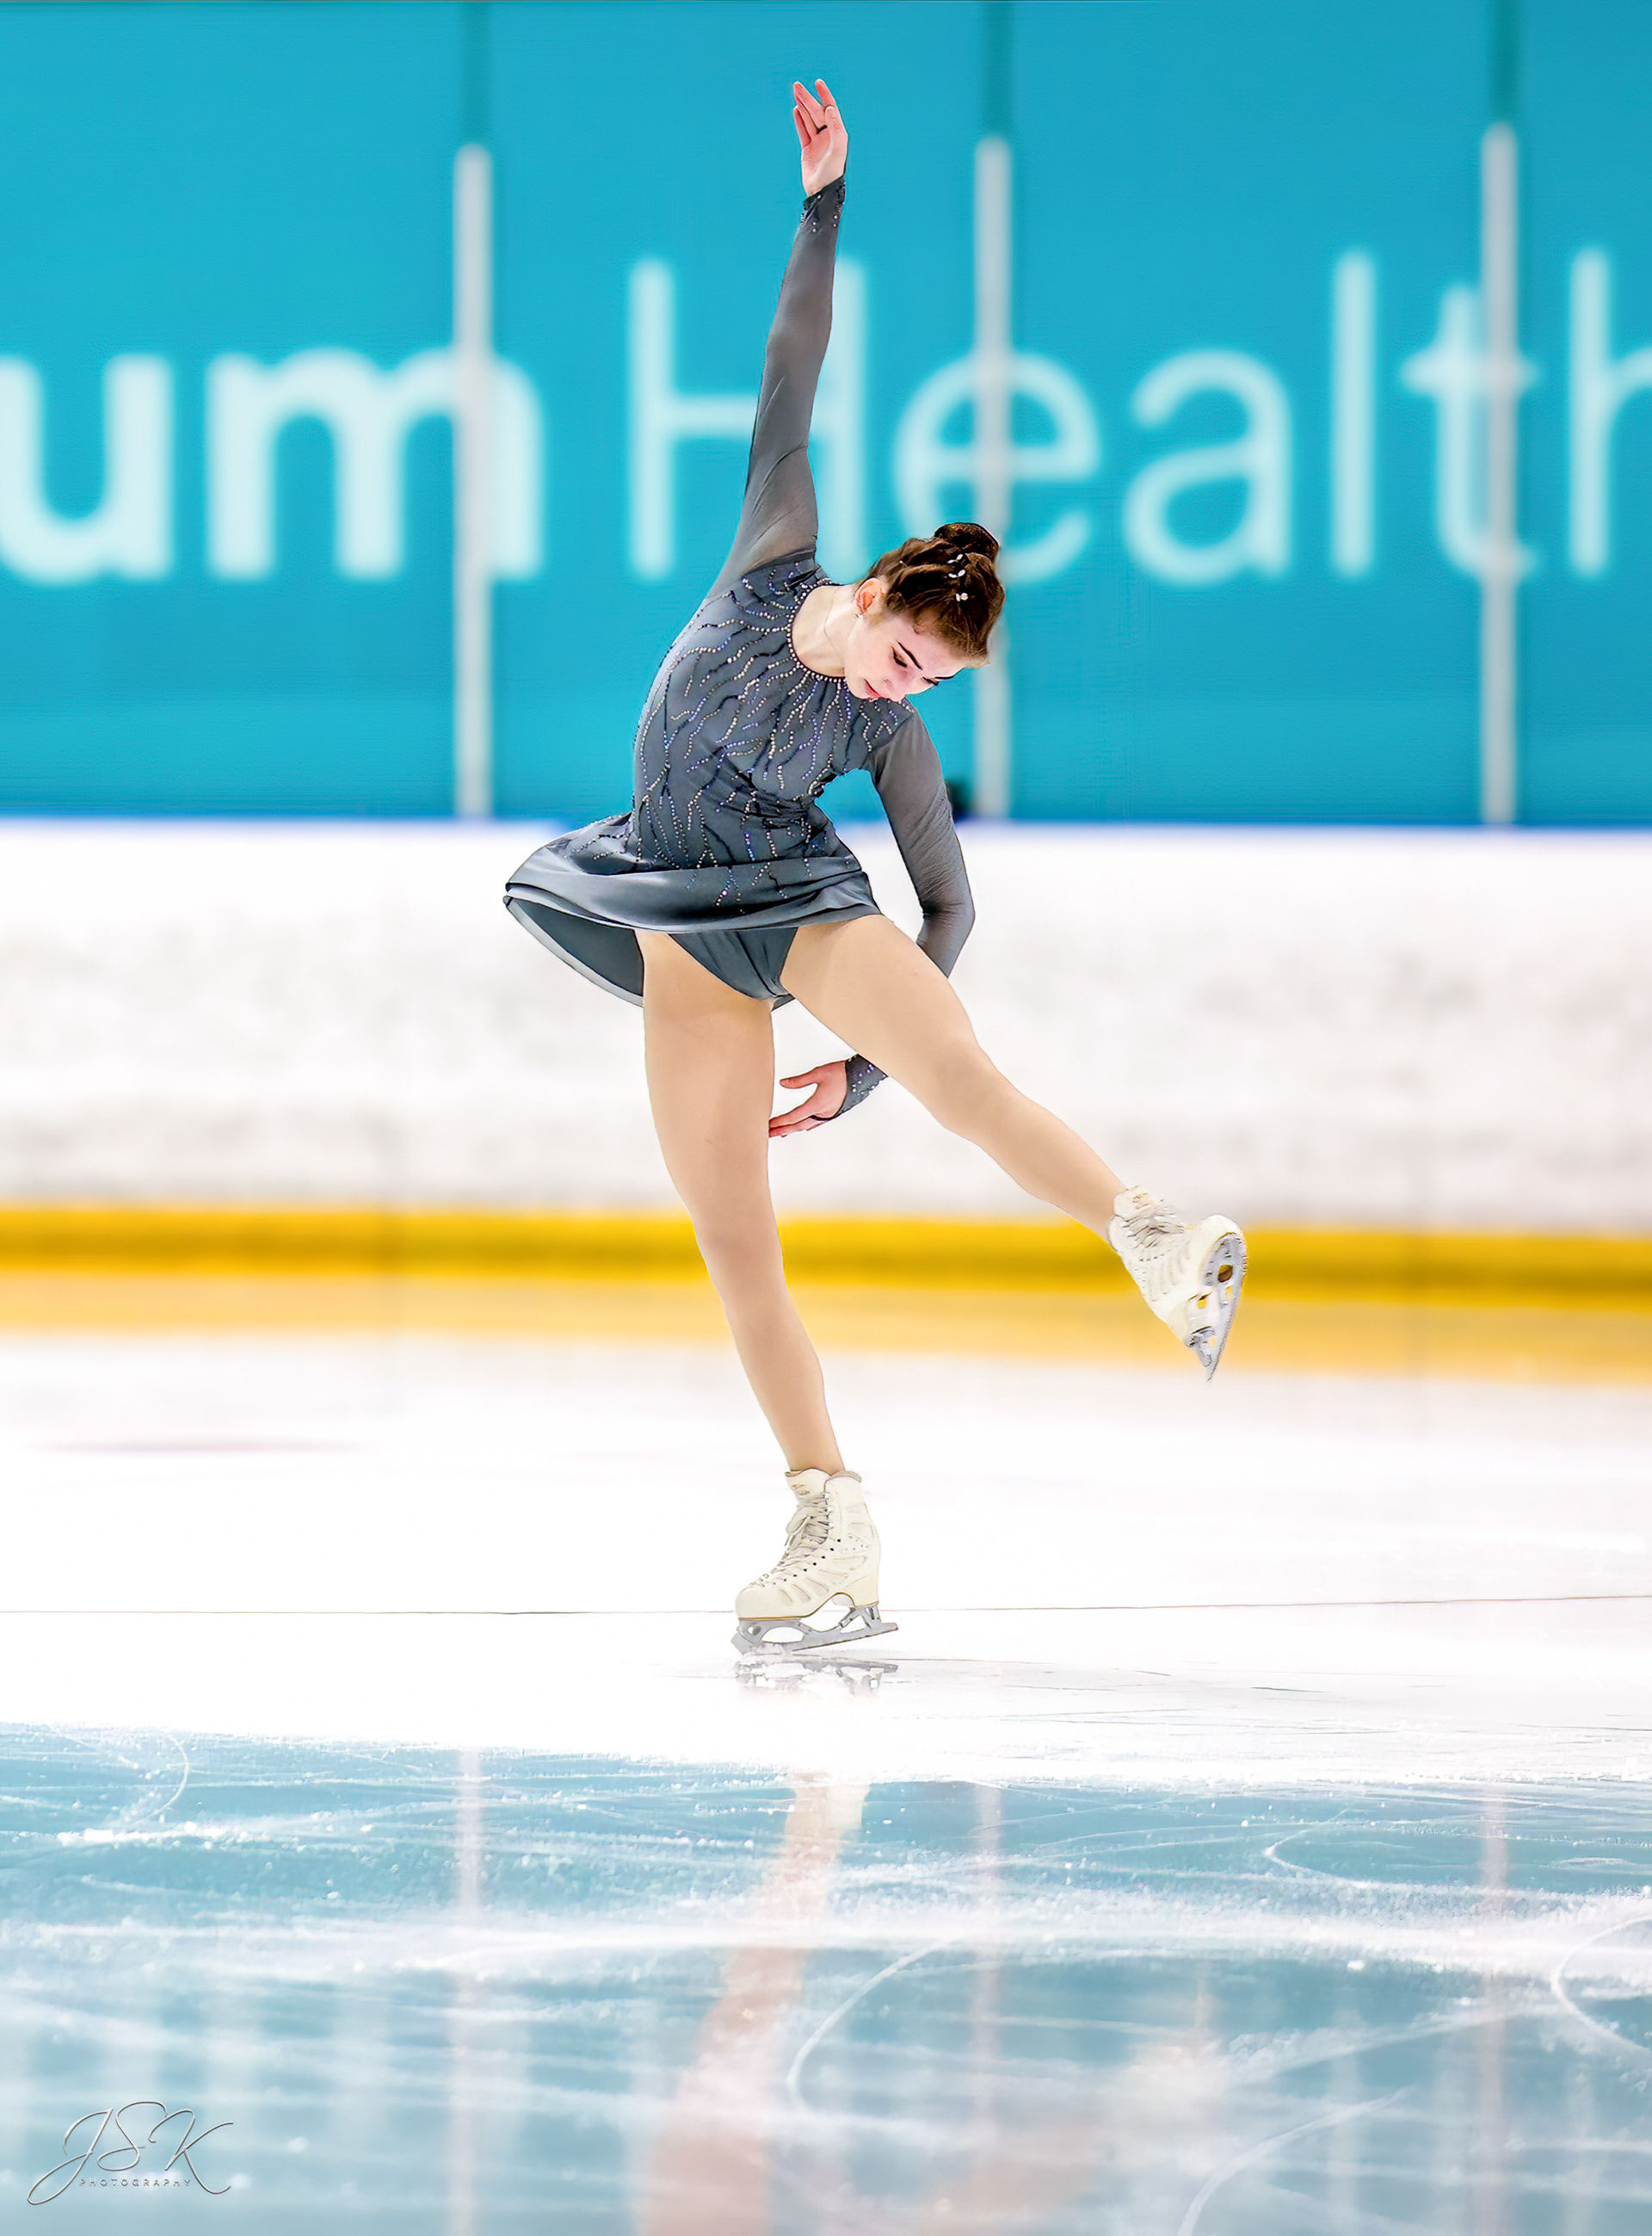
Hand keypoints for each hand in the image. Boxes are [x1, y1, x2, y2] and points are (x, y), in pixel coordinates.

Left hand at [769, 1060, 847, 1138]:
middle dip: (782, 1130)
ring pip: (806, 1126)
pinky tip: (802, 1127)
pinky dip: (804, 1126)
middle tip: (769, 1134)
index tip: (769, 1125)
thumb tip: (783, 1084)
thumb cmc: (842, 1074)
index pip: (794, 1116)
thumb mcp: (818, 1073)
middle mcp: (822, 1113)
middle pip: (798, 1125)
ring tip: (781, 1133)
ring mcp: (828, 1114)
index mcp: (817, 1104)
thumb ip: (799, 1080)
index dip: (780, 1122)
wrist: (862, 1076)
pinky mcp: (832, 1113)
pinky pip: (815, 1123)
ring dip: (792, 1129)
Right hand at [793, 77, 846, 196]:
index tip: (818, 83)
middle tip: (796, 86)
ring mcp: (817, 141)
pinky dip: (799, 120)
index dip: (825, 95)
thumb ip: (835, 127)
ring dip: (802, 105)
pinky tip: (796, 109)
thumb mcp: (837, 149)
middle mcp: (828, 135)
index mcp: (837, 133)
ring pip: (808, 119)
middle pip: (816, 112)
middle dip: (807, 98)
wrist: (821, 191)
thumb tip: (829, 108)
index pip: (830, 109)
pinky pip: (803, 130)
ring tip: (795, 92)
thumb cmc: (832, 172)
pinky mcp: (808, 149)